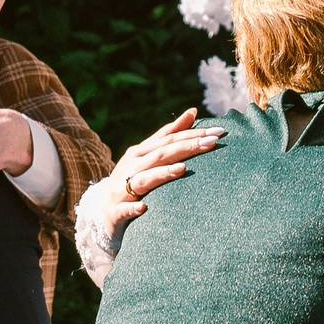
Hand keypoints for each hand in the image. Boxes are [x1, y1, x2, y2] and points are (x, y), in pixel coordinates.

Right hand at [85, 108, 226, 233]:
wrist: (104, 212)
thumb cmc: (132, 180)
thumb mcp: (149, 157)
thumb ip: (169, 135)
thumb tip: (193, 111)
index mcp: (140, 153)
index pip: (169, 139)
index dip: (193, 134)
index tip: (219, 132)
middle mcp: (131, 167)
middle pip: (161, 154)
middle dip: (187, 147)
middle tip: (212, 143)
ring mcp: (122, 189)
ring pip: (143, 179)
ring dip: (162, 173)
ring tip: (182, 169)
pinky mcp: (116, 211)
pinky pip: (125, 209)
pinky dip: (133, 207)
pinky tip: (144, 207)